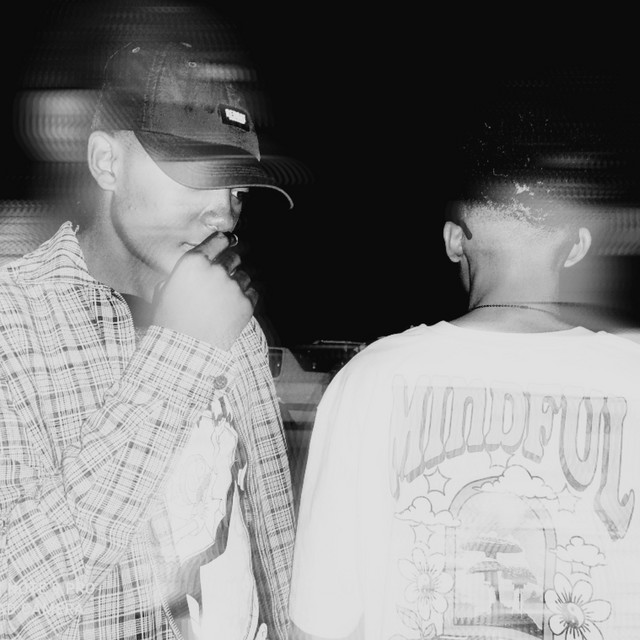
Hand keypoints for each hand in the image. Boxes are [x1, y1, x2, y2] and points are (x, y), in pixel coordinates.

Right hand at [152, 231, 257, 349]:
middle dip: (229, 266)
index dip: (222, 244)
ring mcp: (233, 286)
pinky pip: (252, 293)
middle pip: (233, 257)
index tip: (225, 246)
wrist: (185, 349)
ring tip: (225, 300)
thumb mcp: (165, 290)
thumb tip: (190, 269)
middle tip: (222, 279)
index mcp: (193, 262)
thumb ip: (182, 274)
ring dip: (237, 284)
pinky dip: (245, 299)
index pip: (218, 240)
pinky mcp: (246, 304)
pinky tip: (233, 309)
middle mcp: (215, 270)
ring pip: (244, 276)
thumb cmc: (170, 321)